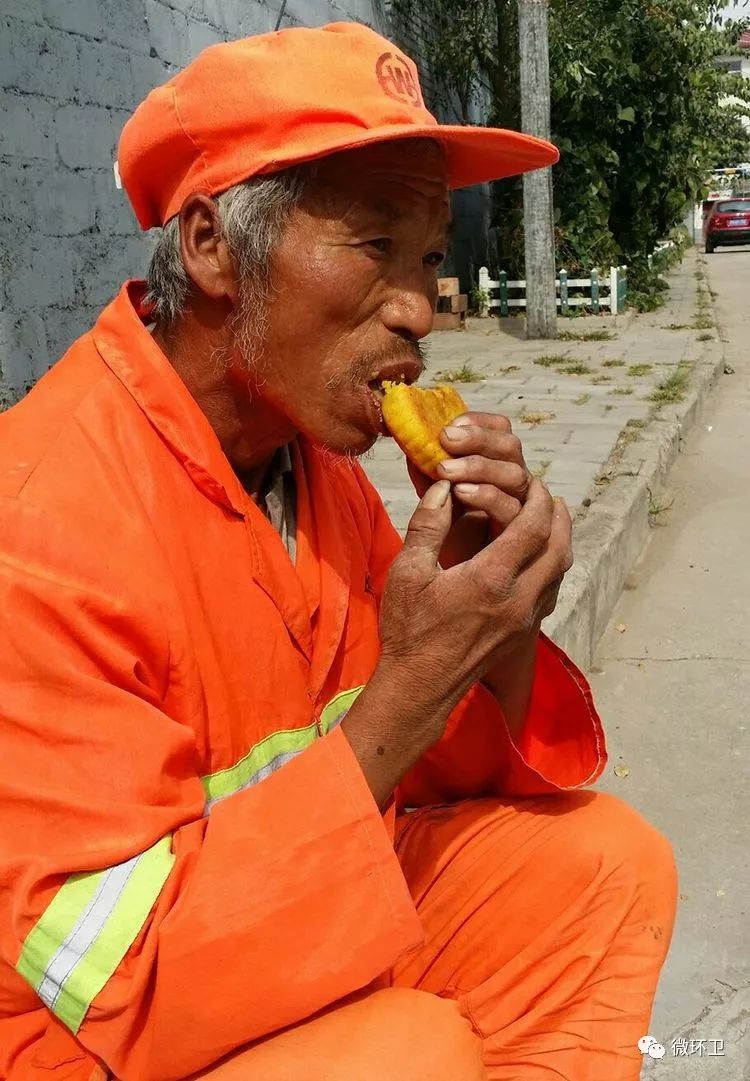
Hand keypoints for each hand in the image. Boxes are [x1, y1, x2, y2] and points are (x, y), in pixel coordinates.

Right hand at [342, 477, 571, 803]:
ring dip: (559, 539)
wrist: (420, 687)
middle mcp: (518, 599)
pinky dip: (552, 565)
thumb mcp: (408, 572)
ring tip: (548, 517)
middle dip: (556, 514)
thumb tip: (443, 487)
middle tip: (544, 492)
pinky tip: (537, 556)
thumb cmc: (409, 630)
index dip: (535, 498)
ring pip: (560, 570)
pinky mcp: (523, 633)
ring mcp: (525, 619)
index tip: (529, 479)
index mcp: (491, 579)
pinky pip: (551, 590)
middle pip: (558, 547)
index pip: (532, 526)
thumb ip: (428, 526)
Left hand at [406, 412, 530, 568]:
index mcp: (493, 468)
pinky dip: (489, 496)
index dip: (480, 422)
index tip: (449, 423)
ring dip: (481, 466)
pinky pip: (513, 510)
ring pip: (515, 475)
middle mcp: (510, 485)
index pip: (500, 430)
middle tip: (446, 438)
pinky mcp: (517, 537)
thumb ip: (427, 473)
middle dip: (479, 438)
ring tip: (446, 469)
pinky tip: (461, 493)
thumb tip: (411, 439)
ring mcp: (518, 510)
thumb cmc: (439, 544)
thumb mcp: (429, 501)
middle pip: (511, 447)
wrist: (443, 590)